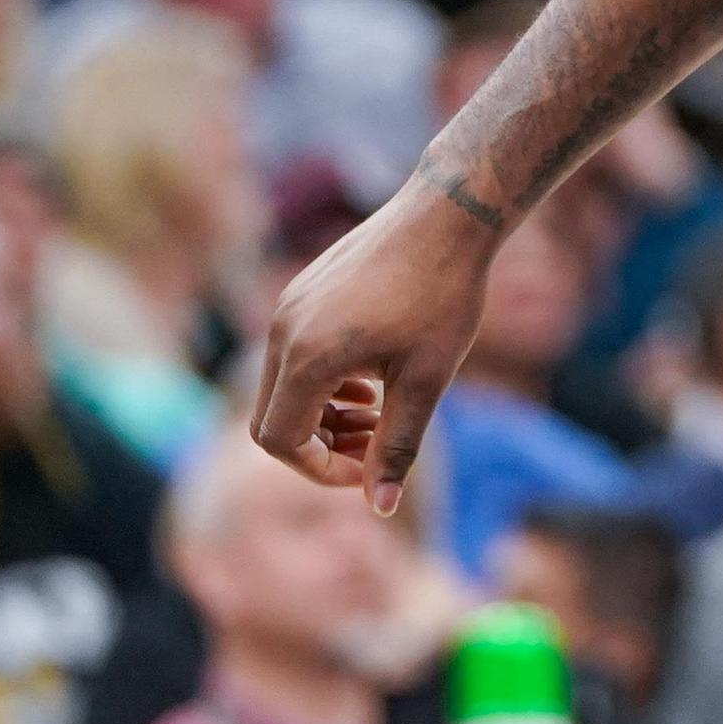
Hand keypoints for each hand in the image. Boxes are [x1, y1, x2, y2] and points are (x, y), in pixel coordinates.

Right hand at [250, 182, 498, 516]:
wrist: (449, 215)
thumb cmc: (445, 296)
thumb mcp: (428, 380)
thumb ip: (398, 446)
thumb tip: (382, 507)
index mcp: (306, 357)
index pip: (281, 442)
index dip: (322, 469)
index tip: (369, 472)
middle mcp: (282, 331)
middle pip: (273, 419)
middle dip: (319, 446)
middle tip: (374, 448)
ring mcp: (287, 307)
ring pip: (281, 387)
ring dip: (322, 415)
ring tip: (378, 416)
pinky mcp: (301, 291)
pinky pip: (292, 355)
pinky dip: (322, 382)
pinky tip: (371, 381)